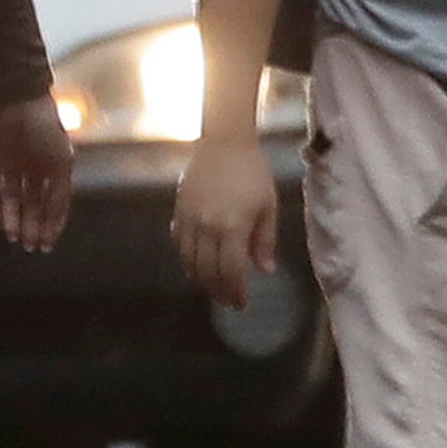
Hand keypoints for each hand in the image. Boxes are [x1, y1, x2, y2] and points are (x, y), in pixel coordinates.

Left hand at [0, 96, 72, 252]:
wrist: (18, 102)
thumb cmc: (47, 130)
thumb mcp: (62, 163)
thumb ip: (60, 192)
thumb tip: (56, 220)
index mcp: (53, 172)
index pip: (52, 205)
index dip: (50, 226)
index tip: (46, 245)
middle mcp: (32, 173)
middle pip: (31, 207)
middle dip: (30, 227)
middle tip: (28, 246)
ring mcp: (11, 169)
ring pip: (11, 202)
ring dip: (12, 219)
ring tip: (13, 235)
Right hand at [170, 139, 279, 303]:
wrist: (224, 143)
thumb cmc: (253, 173)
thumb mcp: (268, 206)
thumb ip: (265, 241)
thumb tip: (265, 271)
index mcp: (232, 227)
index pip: (230, 271)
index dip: (235, 292)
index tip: (241, 304)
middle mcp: (207, 227)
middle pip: (208, 271)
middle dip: (218, 291)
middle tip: (228, 301)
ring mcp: (189, 219)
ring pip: (189, 261)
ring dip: (201, 279)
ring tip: (214, 287)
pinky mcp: (178, 211)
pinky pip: (179, 243)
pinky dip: (187, 259)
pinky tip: (196, 266)